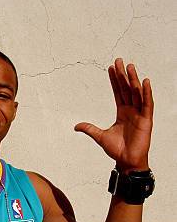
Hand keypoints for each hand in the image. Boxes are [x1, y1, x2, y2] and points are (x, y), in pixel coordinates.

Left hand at [74, 58, 152, 172]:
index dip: (115, 80)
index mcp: (122, 112)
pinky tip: (144, 82)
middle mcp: (132, 110)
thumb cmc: (116, 149)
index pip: (118, 92)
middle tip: (119, 60)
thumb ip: (89, 129)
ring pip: (137, 93)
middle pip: (127, 89)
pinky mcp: (147, 120)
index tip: (111, 68)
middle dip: (123, 75)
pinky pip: (147, 104)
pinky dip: (146, 93)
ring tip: (130, 66)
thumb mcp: (99, 136)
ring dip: (133, 80)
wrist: (126, 161)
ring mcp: (140, 114)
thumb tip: (75, 126)